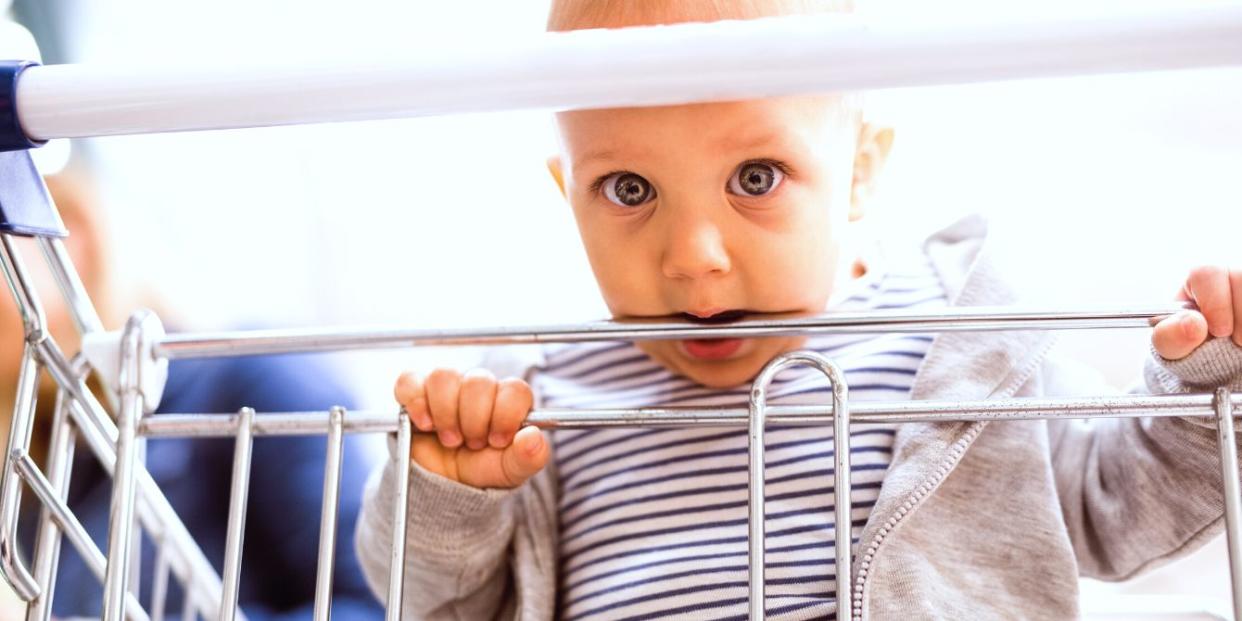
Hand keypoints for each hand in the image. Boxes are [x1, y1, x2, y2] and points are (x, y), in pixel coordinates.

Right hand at [394, 368, 546, 488]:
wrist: (444, 484)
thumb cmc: (482, 469)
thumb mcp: (510, 471)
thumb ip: (529, 457)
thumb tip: (534, 438)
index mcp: (507, 400)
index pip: (514, 389)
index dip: (505, 415)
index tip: (497, 440)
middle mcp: (478, 387)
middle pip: (478, 381)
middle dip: (473, 420)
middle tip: (471, 443)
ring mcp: (446, 386)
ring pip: (444, 377)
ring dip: (446, 413)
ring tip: (450, 438)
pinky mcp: (415, 391)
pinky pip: (410, 381)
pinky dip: (416, 403)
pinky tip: (424, 425)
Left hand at [1152, 266, 1241, 359]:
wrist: (1217, 357)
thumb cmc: (1191, 344)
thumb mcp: (1171, 346)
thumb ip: (1170, 337)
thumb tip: (1193, 323)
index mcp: (1201, 277)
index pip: (1208, 273)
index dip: (1216, 304)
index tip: (1219, 332)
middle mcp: (1232, 272)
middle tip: (1236, 341)